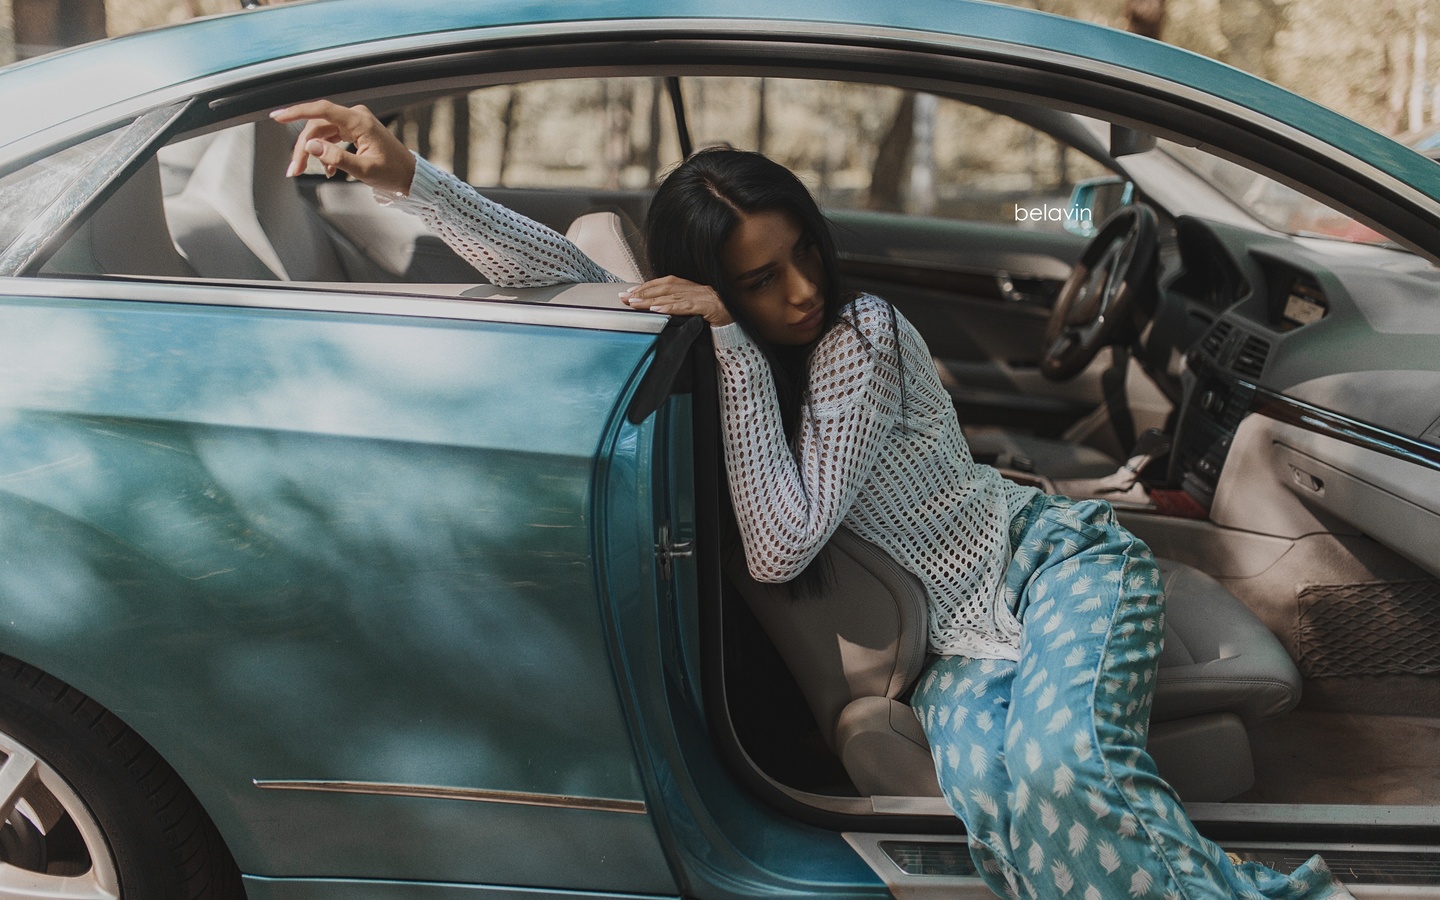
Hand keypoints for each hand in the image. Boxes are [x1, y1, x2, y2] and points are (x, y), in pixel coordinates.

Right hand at [269, 100, 415, 195]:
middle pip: (318, 126)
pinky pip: (331, 137)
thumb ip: (336, 158)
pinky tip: (326, 170)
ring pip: (322, 132)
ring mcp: (355, 123)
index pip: (321, 110)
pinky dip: (325, 152)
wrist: (410, 175)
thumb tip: (310, 146)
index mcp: (359, 121)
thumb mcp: (364, 170)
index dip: (297, 112)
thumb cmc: (392, 173)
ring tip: (301, 171)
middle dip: (303, 147)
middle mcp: (356, 117)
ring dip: (310, 151)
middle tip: (293, 169)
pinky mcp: (355, 131)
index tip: (277, 116)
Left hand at [620, 277, 733, 327]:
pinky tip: (657, 310)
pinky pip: (686, 307)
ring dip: (651, 300)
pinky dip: (670, 308)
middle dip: (643, 292)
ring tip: (635, 304)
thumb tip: (654, 310)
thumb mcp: (693, 313)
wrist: (738, 330)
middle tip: (625, 297)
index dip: (646, 286)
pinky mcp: (710, 307)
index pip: (665, 283)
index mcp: (693, 288)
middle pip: (665, 287)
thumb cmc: (715, 323)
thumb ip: (678, 308)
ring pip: (672, 296)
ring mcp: (704, 296)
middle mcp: (698, 289)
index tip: (630, 292)